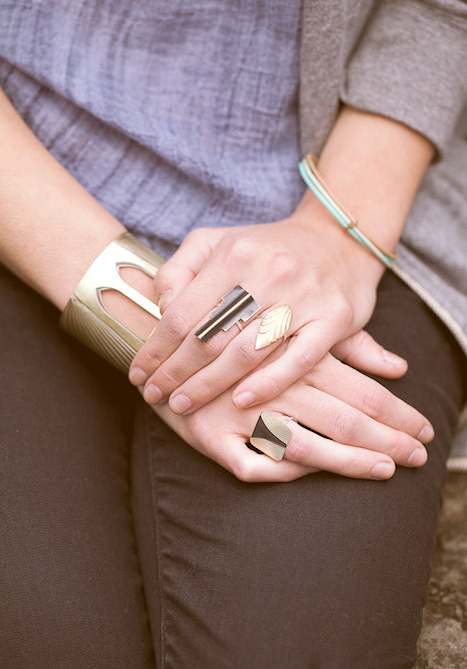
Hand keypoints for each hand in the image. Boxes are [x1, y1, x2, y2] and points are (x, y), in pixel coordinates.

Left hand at [129, 209, 384, 412]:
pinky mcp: (334, 318)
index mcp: (235, 253)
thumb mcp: (218, 242)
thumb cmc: (269, 248)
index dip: (155, 349)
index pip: (182, 313)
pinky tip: (242, 401)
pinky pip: (298, 359)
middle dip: (175, 373)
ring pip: (247, 352)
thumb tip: (160, 306)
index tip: (139, 374)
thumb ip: (180, 269)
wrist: (340, 238)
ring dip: (209, 385)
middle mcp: (269, 273)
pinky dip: (269, 383)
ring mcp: (304, 297)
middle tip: (154, 396)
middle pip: (209, 336)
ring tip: (183, 405)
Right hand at [152, 345, 432, 482]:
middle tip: (419, 458)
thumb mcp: (284, 316)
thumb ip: (348, 342)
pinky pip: (252, 466)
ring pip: (306, 447)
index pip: (360, 389)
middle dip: (387, 441)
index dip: (397, 414)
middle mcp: (274, 383)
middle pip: (344, 419)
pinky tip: (307, 475)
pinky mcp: (209, 435)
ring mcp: (241, 412)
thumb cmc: (233, 322)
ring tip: (384, 471)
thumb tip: (397, 365)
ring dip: (349, 463)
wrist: (159, 325)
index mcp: (295, 352)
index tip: (425, 432)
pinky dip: (283, 474)